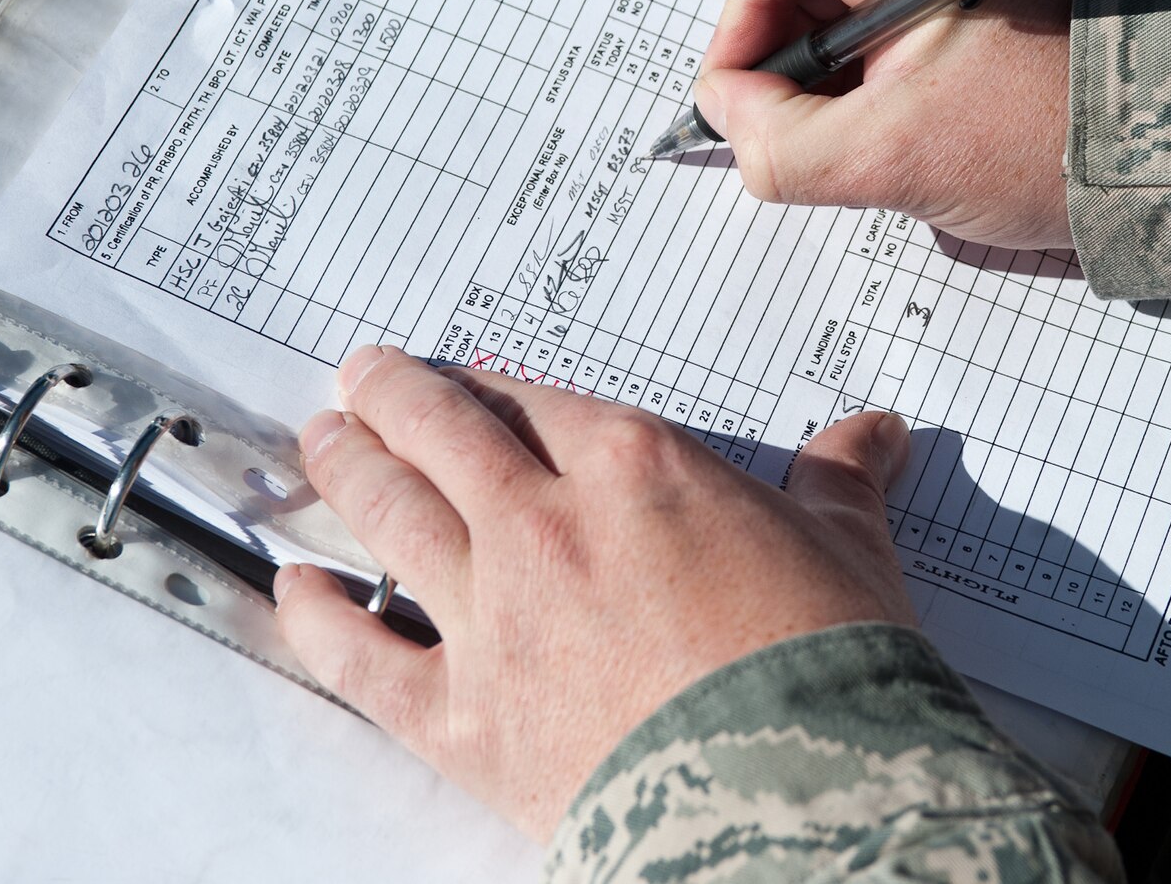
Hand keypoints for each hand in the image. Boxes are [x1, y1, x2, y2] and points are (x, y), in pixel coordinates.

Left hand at [274, 346, 914, 840]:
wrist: (792, 794)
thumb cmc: (826, 669)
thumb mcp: (848, 551)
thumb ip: (841, 483)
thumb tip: (876, 435)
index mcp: (638, 467)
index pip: (536, 399)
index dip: (491, 383)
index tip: (468, 378)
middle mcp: (548, 523)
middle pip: (440, 434)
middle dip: (391, 395)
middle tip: (364, 378)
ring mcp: (493, 618)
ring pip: (389, 515)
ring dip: (344, 467)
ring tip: (319, 439)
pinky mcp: (461, 719)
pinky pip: (361, 657)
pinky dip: (317, 618)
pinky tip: (294, 591)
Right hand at [698, 0, 1073, 249]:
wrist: (1166, 153)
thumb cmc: (1053, 144)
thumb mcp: (891, 162)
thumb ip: (777, 141)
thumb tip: (728, 112)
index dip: (741, 9)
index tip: (761, 92)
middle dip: (787, 53)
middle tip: (818, 131)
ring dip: (829, 71)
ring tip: (876, 132)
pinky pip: (878, 11)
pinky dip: (868, 71)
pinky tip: (900, 120)